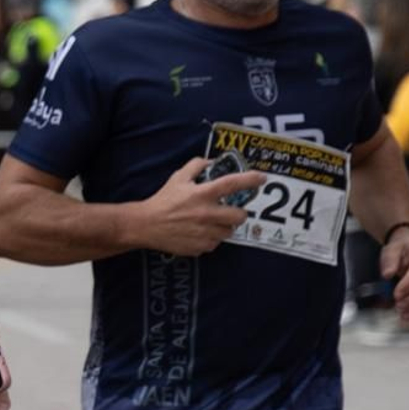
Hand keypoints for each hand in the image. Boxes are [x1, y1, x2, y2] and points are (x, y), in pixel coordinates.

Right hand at [134, 157, 266, 255]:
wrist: (146, 225)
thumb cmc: (163, 200)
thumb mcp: (178, 178)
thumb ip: (196, 166)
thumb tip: (212, 162)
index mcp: (202, 194)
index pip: (233, 184)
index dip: (250, 179)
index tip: (262, 178)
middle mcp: (207, 214)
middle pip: (239, 216)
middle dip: (239, 213)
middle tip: (230, 211)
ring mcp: (205, 233)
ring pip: (228, 232)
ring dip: (224, 227)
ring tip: (210, 223)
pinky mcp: (201, 247)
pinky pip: (215, 243)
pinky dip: (210, 238)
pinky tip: (198, 232)